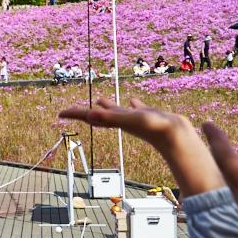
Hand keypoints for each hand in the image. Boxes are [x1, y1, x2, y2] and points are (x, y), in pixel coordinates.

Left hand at [58, 97, 224, 197]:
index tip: (60, 114)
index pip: (89, 116)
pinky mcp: (149, 116)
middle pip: (98, 115)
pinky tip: (133, 100)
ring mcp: (135, 119)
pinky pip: (137, 108)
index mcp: (114, 121)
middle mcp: (121, 121)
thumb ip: (110, 117)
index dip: (74, 114)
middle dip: (86, 112)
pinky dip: (133, 104)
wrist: (177, 137)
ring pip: (117, 111)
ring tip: (100, 99)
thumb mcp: (129, 119)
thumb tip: (89, 116)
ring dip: (108, 106)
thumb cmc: (153, 128)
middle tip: (73, 110)